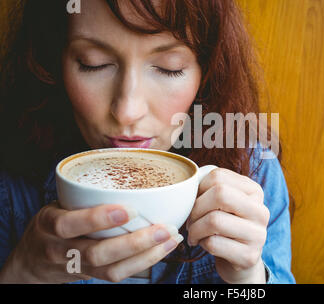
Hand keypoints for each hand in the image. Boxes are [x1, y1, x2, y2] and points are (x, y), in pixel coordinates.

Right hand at [0, 202, 181, 282]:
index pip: (69, 224)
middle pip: (97, 253)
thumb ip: (85, 194)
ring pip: (111, 270)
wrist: (32, 260)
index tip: (130, 209)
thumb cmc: (54, 222)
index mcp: (50, 224)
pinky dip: (143, 263)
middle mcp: (60, 249)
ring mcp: (75, 267)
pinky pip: (117, 275)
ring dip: (146, 255)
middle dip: (135, 242)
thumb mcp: (58, 203)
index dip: (98, 219)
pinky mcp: (90, 276)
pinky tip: (163, 249)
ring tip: (172, 238)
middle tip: (164, 228)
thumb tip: (133, 165)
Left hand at [186, 168, 269, 283]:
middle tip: (190, 219)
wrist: (239, 260)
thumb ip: (210, 188)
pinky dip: (201, 243)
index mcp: (254, 191)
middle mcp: (260, 210)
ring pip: (214, 220)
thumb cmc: (225, 226)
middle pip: (219, 194)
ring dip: (195, 228)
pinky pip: (213, 243)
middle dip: (196, 207)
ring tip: (193, 233)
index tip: (193, 201)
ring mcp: (258, 234)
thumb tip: (187, 183)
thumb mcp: (222, 203)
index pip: (218, 176)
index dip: (197, 188)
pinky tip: (203, 244)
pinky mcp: (249, 256)